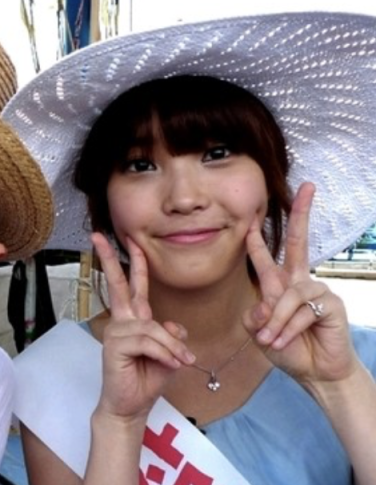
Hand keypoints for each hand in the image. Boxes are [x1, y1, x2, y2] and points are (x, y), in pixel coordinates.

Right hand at [91, 233, 194, 421]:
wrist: (131, 405)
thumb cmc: (147, 379)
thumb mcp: (169, 355)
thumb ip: (172, 336)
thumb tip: (173, 326)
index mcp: (134, 320)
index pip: (133, 286)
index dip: (134, 263)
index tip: (130, 241)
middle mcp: (122, 321)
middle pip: (117, 284)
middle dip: (110, 259)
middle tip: (97, 236)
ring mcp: (116, 332)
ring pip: (152, 327)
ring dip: (171, 347)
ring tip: (180, 362)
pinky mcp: (114, 345)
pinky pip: (148, 341)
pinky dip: (164, 353)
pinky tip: (169, 364)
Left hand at [243, 182, 355, 382]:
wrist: (315, 372)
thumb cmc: (288, 350)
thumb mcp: (260, 333)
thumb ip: (254, 317)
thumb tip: (262, 305)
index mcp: (279, 285)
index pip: (267, 257)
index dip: (257, 238)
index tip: (251, 216)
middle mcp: (298, 282)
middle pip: (300, 242)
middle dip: (302, 214)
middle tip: (308, 187)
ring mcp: (316, 290)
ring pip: (286, 296)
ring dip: (275, 322)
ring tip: (270, 341)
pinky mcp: (330, 303)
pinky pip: (301, 310)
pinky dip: (288, 327)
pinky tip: (285, 341)